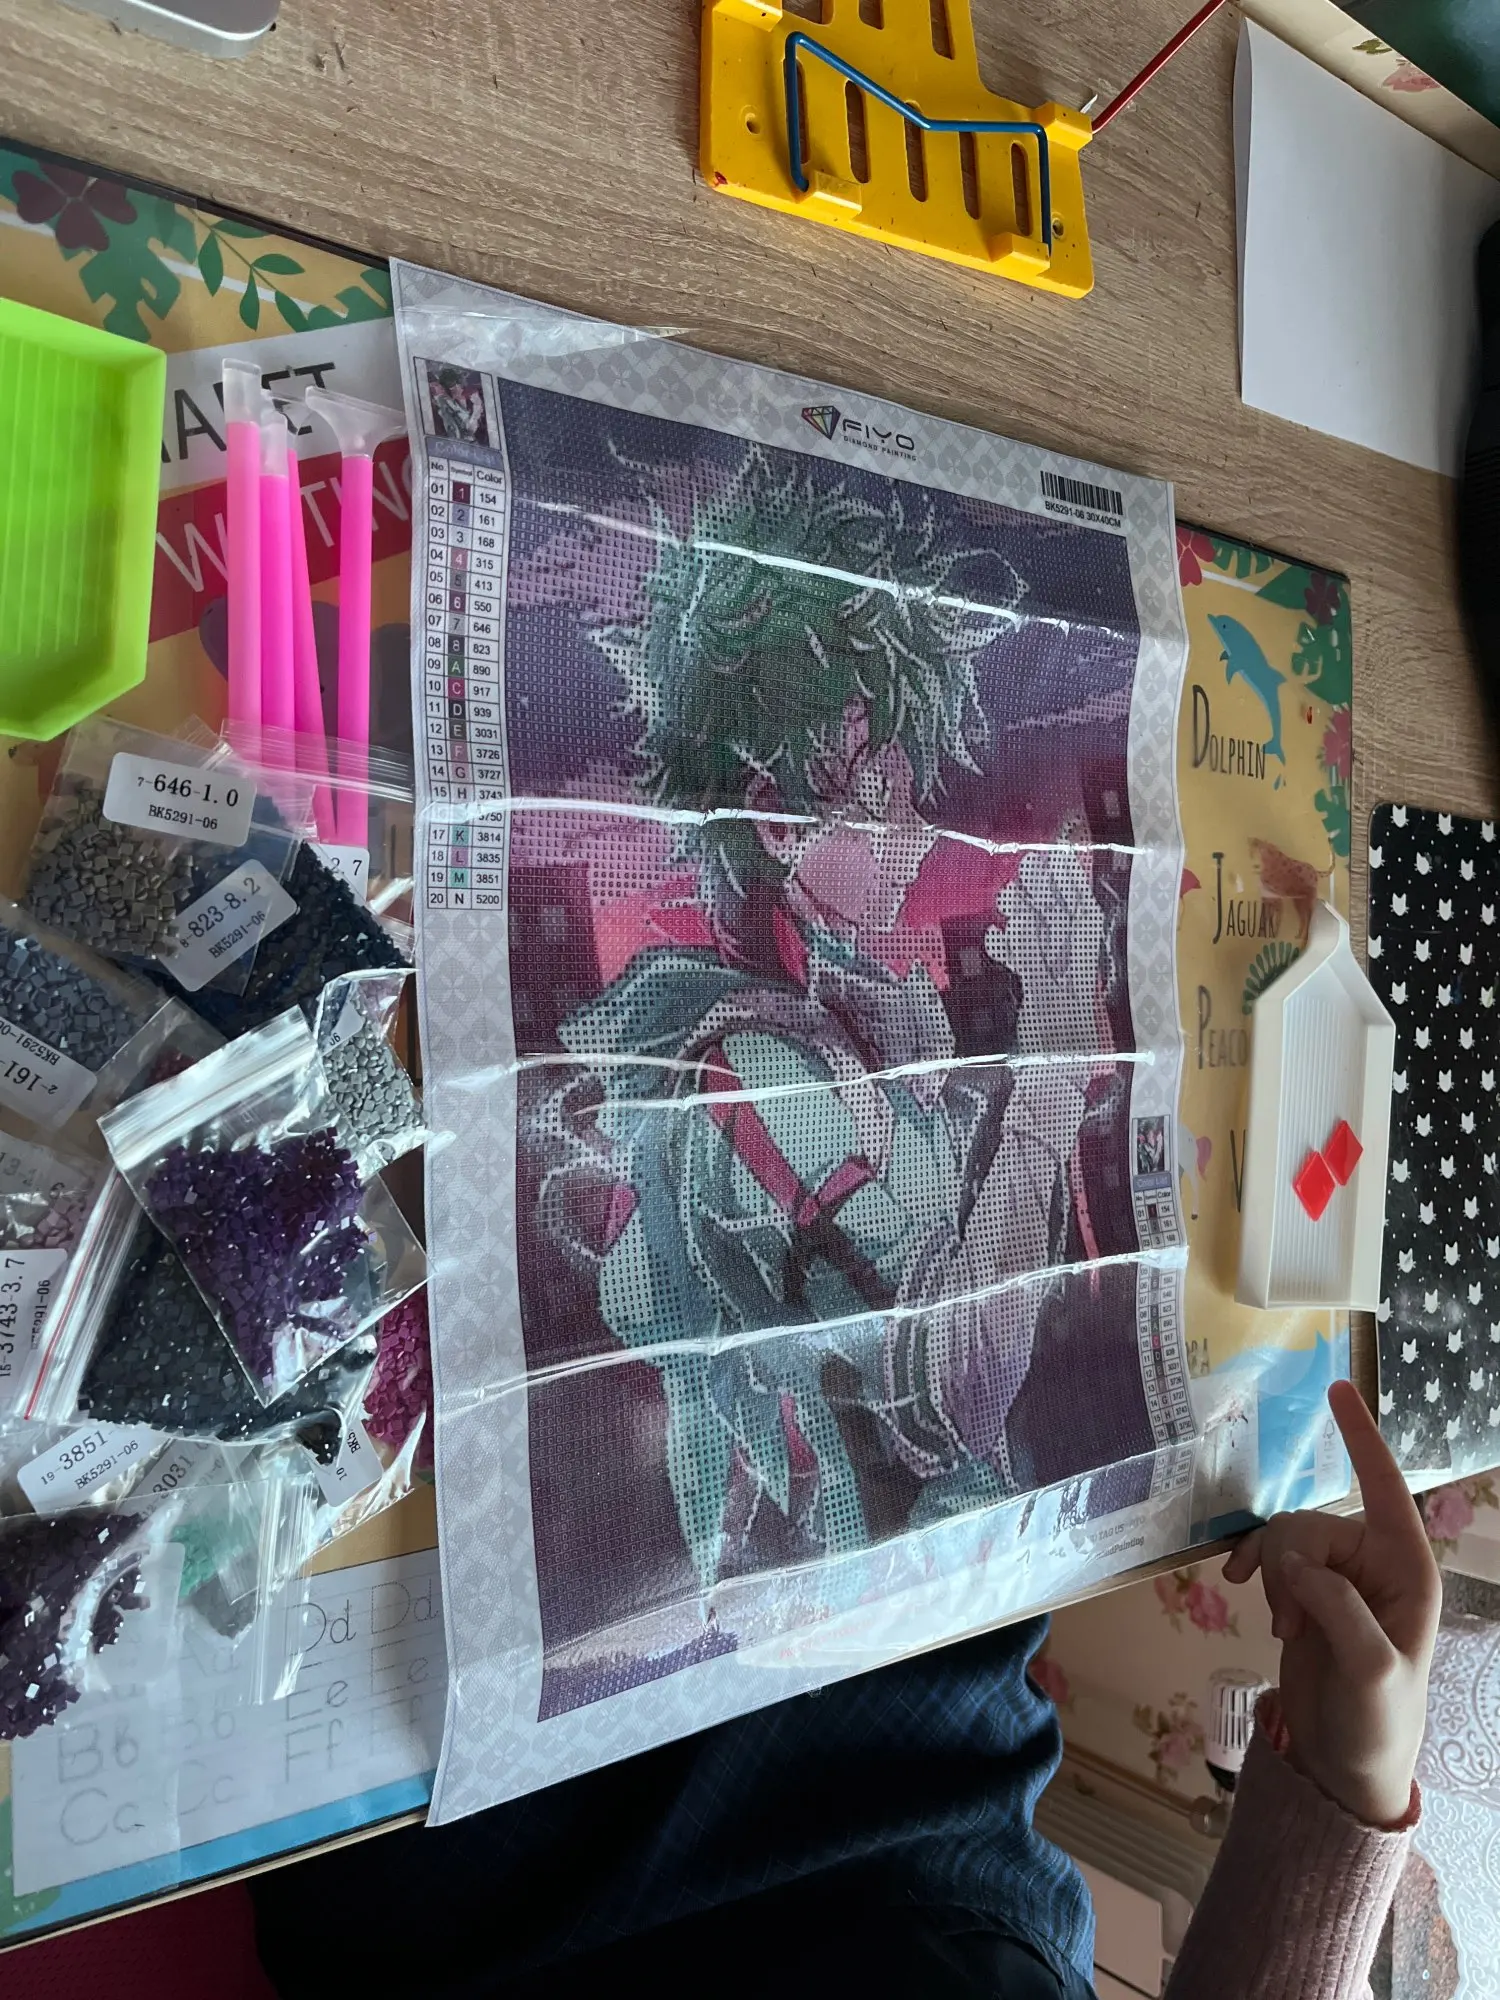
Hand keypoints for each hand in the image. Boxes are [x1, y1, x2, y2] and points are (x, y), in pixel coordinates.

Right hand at [1222, 1379, 1440, 1826]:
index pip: (1384, 1487)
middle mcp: (1372, 1563)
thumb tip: (1296, 1565)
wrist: (1346, 1766)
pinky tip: (1245, 1594)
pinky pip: (1268, 1555)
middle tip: (1286, 1618)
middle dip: (1286, 1561)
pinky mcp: (1305, 1595)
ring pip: (1283, 1537)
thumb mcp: (1370, 1670)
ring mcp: (1336, 1578)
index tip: (1338, 1387)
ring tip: (1278, 1624)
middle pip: (1310, 1519)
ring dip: (1270, 1575)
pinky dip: (1254, 1570)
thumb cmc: (1377, 1722)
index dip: (1361, 1437)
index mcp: (1405, 1570)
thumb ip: (1337, 1608)